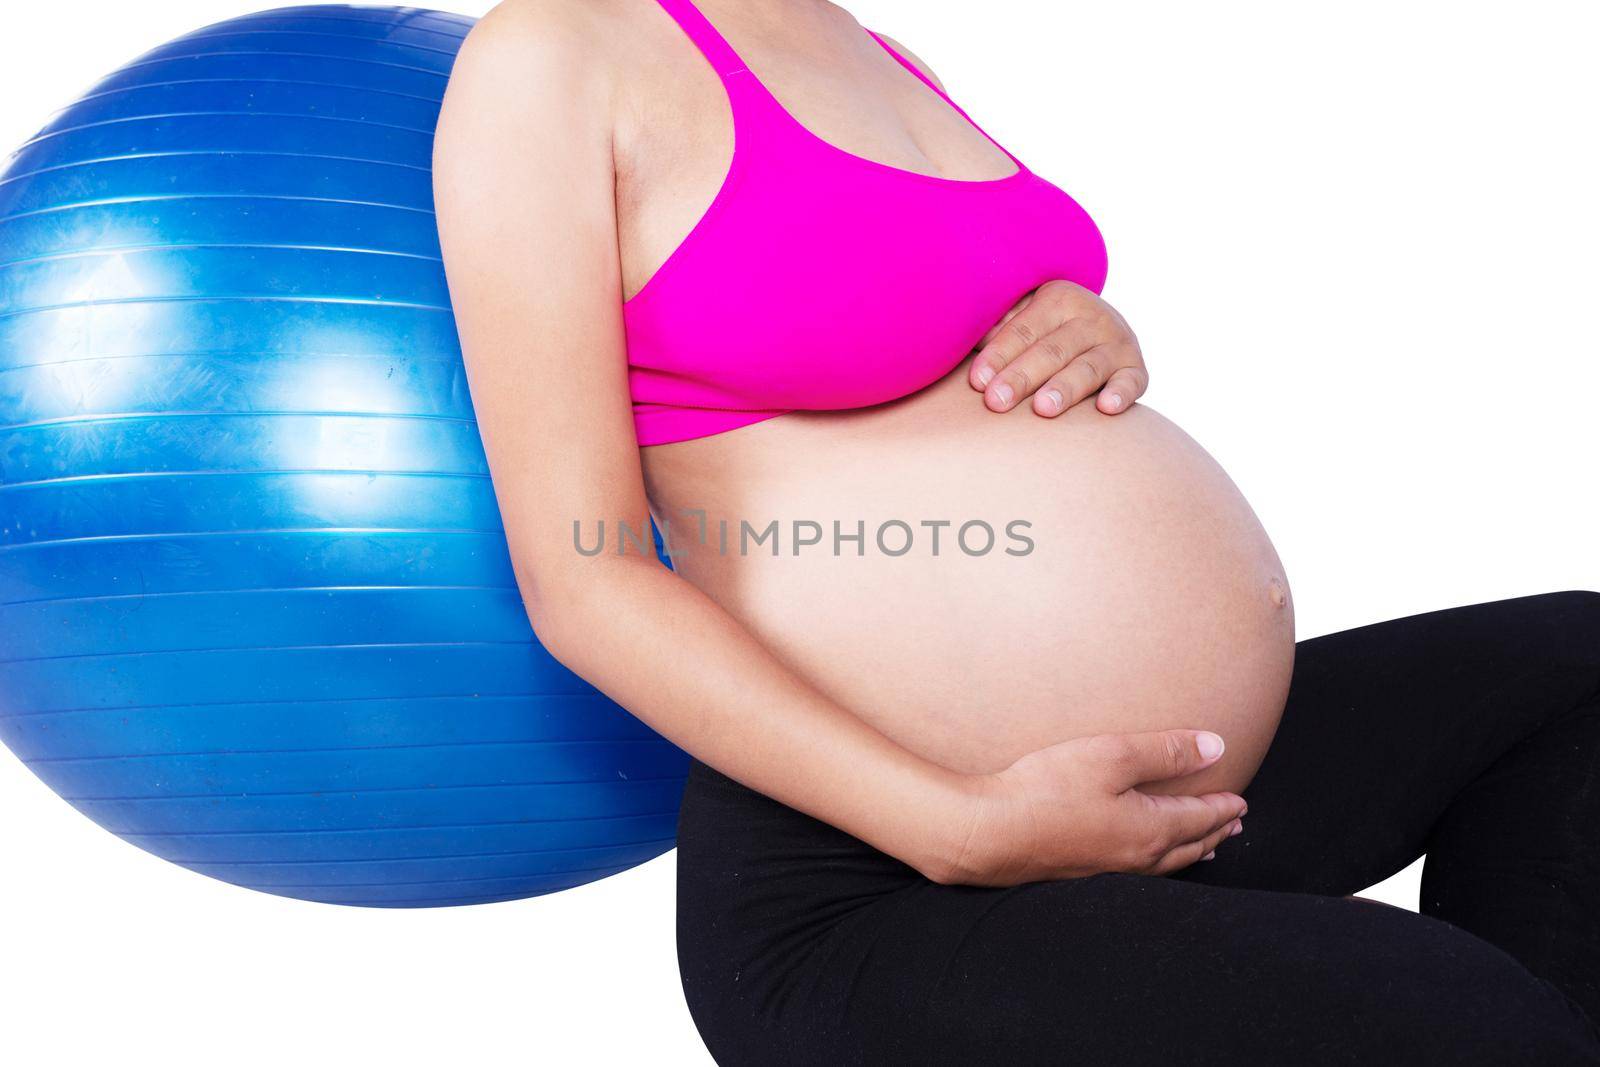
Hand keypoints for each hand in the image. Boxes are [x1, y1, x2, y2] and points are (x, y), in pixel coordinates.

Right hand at [934, 730, 1246, 885]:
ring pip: (1166, 863)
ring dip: (1192, 851)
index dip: (1223, 808)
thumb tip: (1216, 748)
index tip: (1242, 801)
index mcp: (1150, 830)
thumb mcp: (1111, 757)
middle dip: (1215, 832)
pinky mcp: (1083, 871)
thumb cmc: (1047, 790)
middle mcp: (1136, 856)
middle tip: (1234, 824)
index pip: (1200, 818)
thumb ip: (1165, 752)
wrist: (991, 832)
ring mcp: (1109, 868)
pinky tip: (1144, 856)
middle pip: (1189, 846)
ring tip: (1205, 847)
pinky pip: (1140, 869)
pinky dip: (1161, 862)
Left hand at [968, 279, 1146, 416]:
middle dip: (1021, 377)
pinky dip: (1122, 393)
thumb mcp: (1020, 320)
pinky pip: (1132, 382)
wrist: (1098, 331)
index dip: (998, 356)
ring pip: (1087, 367)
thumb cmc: (1042, 333)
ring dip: (1065, 388)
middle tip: (996, 402)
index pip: (1022, 330)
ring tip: (1043, 409)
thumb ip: (994, 330)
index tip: (976, 382)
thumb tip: (951, 342)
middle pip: (1051, 350)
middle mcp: (1091, 316)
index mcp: (1058, 298)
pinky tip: (1106, 408)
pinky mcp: (1136, 369)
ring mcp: (1117, 342)